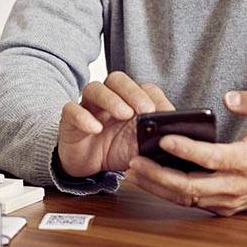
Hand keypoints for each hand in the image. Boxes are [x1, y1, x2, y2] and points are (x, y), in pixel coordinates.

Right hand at [57, 72, 174, 177]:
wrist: (88, 167)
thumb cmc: (116, 150)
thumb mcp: (140, 147)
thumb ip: (155, 139)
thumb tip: (177, 137)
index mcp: (129, 102)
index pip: (141, 87)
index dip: (152, 96)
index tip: (165, 113)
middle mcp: (108, 98)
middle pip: (117, 80)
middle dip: (132, 92)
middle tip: (145, 110)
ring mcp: (88, 107)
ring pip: (95, 88)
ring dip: (111, 99)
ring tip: (123, 114)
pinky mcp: (70, 119)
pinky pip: (72, 109)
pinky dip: (83, 117)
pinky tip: (95, 128)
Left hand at [124, 90, 246, 215]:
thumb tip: (230, 97)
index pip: (212, 158)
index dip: (187, 150)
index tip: (163, 139)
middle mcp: (235, 186)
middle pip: (191, 186)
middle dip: (159, 175)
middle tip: (134, 161)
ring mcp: (228, 201)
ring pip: (187, 198)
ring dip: (157, 187)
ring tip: (133, 172)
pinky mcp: (222, 207)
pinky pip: (191, 202)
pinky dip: (167, 193)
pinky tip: (148, 180)